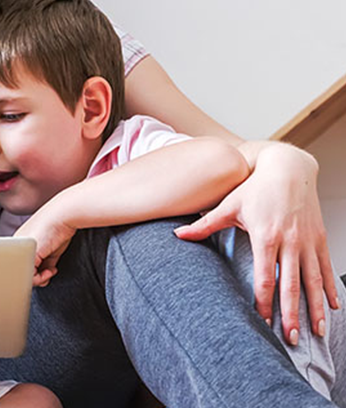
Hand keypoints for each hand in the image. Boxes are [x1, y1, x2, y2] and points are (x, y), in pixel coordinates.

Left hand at [14, 208, 76, 286]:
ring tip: (49, 272)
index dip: (35, 271)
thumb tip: (45, 276)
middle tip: (47, 274)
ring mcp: (20, 249)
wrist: (63, 215)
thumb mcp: (52, 249)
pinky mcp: (27, 253)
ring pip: (24, 274)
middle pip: (22, 269)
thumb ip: (46, 262)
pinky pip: (28, 275)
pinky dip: (40, 278)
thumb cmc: (60, 228)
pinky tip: (50, 271)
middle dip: (36, 277)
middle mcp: (17, 245)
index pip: (23, 262)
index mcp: (21, 241)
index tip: (47, 270)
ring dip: (39, 279)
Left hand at [173, 143, 339, 343]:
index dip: (264, 302)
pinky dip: (330, 288)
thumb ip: (204, 224)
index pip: (265, 277)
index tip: (262, 322)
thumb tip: (177, 235)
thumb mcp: (228, 205)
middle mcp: (290, 241)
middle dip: (292, 314)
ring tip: (317, 332)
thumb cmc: (255, 187)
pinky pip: (326, 268)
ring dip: (315, 307)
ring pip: (313, 280)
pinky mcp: (319, 238)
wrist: (288, 168)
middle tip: (291, 339)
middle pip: (291, 284)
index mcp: (266, 236)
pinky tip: (333, 307)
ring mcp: (307, 240)